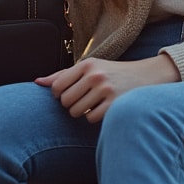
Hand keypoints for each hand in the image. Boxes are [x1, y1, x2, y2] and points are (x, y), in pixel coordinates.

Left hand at [36, 55, 179, 123]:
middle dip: (72, 105)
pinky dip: (94, 118)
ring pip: (77, 112)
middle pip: (66, 102)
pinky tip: (103, 109)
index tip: (70, 94)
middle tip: (84, 99)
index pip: (57, 87)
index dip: (60, 95)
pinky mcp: (115, 104)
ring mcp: (106, 89)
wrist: (146, 76)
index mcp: (87, 64)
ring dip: (83, 112)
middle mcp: (95, 75)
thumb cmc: (112, 73)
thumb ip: (63, 75)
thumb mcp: (90, 68)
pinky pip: (91, 119)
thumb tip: (37, 82)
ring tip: (94, 103)